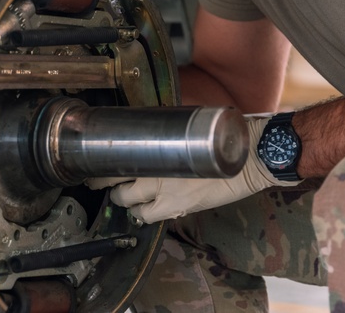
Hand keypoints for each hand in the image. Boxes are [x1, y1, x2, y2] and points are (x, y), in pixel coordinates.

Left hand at [109, 116, 299, 223]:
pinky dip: (144, 214)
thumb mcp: (187, 126)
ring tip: (130, 196)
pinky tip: (148, 207)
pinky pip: (149, 217)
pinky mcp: (177, 207)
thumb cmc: (223, 136)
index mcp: (157, 149)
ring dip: (127, 201)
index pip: (116, 160)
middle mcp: (155, 173)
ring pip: (129, 204)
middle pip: (116, 185)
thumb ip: (166, 133)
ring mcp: (165, 193)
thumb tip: (151, 132)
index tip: (96, 164)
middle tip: (107, 182)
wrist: (247, 157)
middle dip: (109, 185)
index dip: (101, 166)